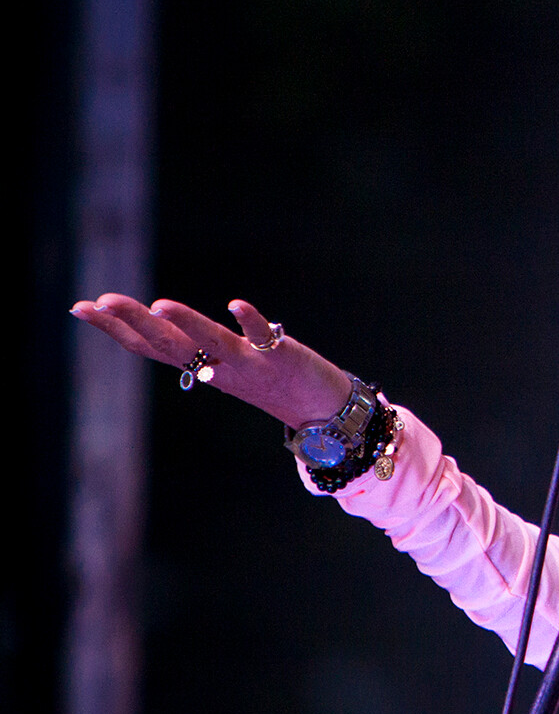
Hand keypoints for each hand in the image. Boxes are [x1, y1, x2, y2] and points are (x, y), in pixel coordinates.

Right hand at [71, 294, 354, 427]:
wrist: (324, 412)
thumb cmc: (269, 381)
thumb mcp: (221, 363)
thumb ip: (192, 344)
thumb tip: (156, 319)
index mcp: (200, 366)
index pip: (149, 346)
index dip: (114, 329)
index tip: (79, 307)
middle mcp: (217, 366)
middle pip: (169, 344)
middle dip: (132, 323)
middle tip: (99, 301)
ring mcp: (249, 364)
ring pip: (211, 343)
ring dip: (186, 324)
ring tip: (158, 304)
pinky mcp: (282, 358)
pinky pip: (263, 339)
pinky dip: (250, 322)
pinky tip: (235, 304)